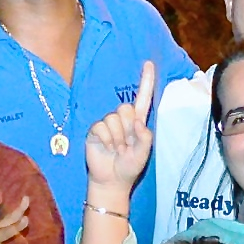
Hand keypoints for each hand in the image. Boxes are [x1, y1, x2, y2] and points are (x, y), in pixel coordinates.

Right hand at [85, 62, 154, 190]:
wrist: (111, 181)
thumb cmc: (129, 166)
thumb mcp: (144, 153)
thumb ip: (144, 136)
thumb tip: (137, 121)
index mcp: (137, 121)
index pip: (142, 98)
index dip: (146, 81)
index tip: (149, 63)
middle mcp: (122, 119)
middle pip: (125, 108)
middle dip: (127, 129)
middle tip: (126, 146)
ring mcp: (107, 124)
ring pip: (113, 118)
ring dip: (117, 138)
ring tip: (117, 150)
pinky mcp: (95, 130)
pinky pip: (101, 126)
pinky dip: (106, 139)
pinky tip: (107, 149)